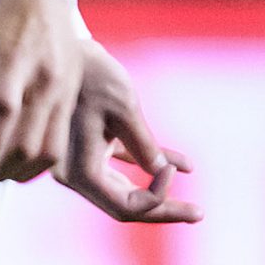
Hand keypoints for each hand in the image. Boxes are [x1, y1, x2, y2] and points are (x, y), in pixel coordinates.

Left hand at [0, 0, 80, 181]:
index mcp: (13, 65)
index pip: (2, 116)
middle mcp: (43, 79)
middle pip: (28, 143)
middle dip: (5, 168)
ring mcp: (62, 88)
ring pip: (51, 148)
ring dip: (27, 171)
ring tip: (8, 172)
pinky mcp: (72, 93)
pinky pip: (61, 137)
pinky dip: (43, 156)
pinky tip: (26, 158)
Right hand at [57, 39, 201, 225]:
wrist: (65, 50)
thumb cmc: (92, 76)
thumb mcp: (124, 108)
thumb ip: (143, 144)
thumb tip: (161, 172)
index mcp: (79, 170)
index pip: (123, 206)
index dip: (155, 195)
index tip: (170, 166)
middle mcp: (75, 173)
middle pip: (124, 206)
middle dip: (163, 210)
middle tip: (199, 214)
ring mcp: (81, 162)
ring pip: (125, 191)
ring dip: (159, 194)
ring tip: (193, 207)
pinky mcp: (90, 146)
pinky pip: (123, 166)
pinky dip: (150, 167)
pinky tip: (184, 166)